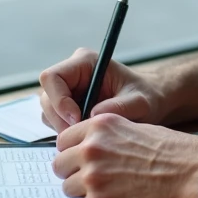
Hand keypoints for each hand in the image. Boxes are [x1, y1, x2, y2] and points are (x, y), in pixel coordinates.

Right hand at [39, 48, 168, 133]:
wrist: (150, 104)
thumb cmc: (146, 97)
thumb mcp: (139, 103)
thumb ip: (120, 107)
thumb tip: (93, 114)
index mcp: (85, 62)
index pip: (52, 77)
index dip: (59, 100)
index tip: (77, 119)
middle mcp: (72, 73)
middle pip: (47, 96)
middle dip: (60, 118)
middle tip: (80, 134)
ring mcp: (68, 89)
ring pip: (48, 110)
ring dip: (62, 126)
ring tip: (86, 135)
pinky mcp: (68, 105)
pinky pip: (55, 120)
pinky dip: (66, 131)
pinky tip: (85, 135)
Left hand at [52, 114, 197, 197]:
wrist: (195, 174)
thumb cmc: (175, 152)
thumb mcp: (137, 128)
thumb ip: (109, 137)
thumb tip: (90, 149)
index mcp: (101, 125)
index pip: (63, 140)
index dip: (73, 152)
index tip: (81, 160)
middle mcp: (91, 148)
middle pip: (60, 165)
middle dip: (74, 173)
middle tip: (96, 179)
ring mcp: (93, 177)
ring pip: (69, 189)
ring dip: (87, 193)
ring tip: (114, 192)